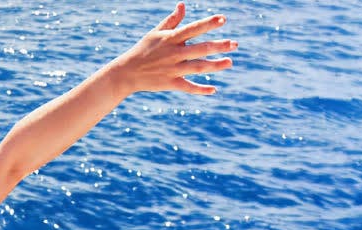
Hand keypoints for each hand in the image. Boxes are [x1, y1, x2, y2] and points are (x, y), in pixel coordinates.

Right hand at [104, 2, 236, 94]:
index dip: (208, 24)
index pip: (192, 29)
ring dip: (215, 66)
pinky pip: (188, 87)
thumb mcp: (156, 33)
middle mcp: (173, 53)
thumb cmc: (143, 50)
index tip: (223, 19)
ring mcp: (172, 69)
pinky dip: (200, 89)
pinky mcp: (170, 83)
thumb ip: (172, 20)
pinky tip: (213, 90)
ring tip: (230, 62)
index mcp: (171, 39)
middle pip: (200, 49)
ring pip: (197, 67)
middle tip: (234, 44)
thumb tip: (182, 5)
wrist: (126, 72)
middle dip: (218, 46)